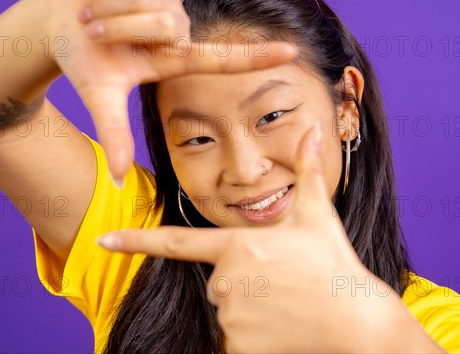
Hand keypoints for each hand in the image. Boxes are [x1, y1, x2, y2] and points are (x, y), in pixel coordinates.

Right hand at [42, 0, 296, 183]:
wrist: (57, 21)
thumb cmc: (84, 60)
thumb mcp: (101, 97)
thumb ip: (115, 134)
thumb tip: (117, 179)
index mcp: (174, 56)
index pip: (222, 58)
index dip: (255, 57)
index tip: (291, 53)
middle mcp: (177, 24)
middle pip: (167, 26)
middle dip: (121, 31)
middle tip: (96, 34)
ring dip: (109, 10)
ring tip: (96, 14)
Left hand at [97, 121, 428, 352]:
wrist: (355, 320)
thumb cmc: (333, 263)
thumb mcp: (318, 215)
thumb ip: (306, 170)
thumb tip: (313, 127)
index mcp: (237, 245)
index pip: (175, 243)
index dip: (136, 241)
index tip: (105, 240)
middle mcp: (226, 279)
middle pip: (217, 279)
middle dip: (241, 279)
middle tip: (280, 280)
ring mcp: (231, 315)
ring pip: (227, 308)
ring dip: (250, 305)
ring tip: (286, 301)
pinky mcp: (239, 345)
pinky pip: (236, 337)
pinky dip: (255, 332)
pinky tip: (283, 326)